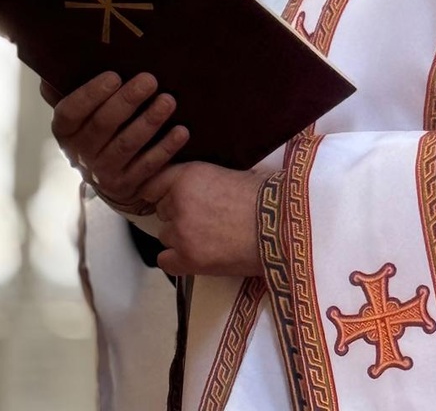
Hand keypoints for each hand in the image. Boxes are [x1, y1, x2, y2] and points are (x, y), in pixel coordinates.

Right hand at [40, 72, 189, 216]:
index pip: (70, 113)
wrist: (115, 174)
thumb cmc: (101, 125)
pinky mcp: (127, 187)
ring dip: (149, 121)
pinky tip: (182, 131)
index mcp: (66, 131)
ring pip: (126, 145)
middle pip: (102, 125)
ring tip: (168, 101)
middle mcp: (81, 154)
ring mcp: (104, 173)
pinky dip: (166, 148)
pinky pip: (148, 166)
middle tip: (150, 79)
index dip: (90, 94)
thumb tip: (56, 64)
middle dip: (127, 101)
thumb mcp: (84, 110)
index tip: (114, 75)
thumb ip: (72, 87)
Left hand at [141, 162, 266, 276]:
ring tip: (208, 238)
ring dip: (181, 237)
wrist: (281, 226)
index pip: (155, 184)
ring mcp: (180, 232)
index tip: (175, 199)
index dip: (166, 192)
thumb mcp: (227, 174)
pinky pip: (165, 261)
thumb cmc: (263, 197)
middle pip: (163, 211)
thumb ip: (199, 181)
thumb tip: (188, 189)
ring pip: (166, 235)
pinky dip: (178, 260)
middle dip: (178, 214)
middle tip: (205, 218)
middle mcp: (178, 202)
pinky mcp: (188, 259)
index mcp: (188, 175)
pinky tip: (197, 256)